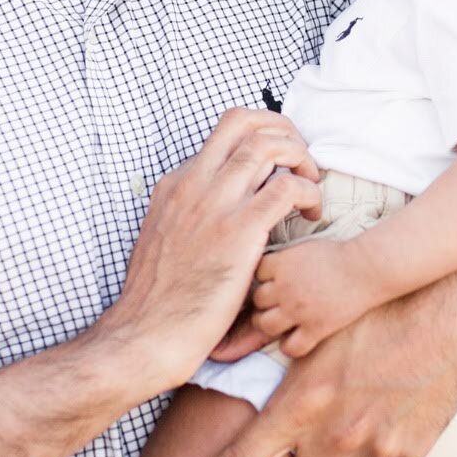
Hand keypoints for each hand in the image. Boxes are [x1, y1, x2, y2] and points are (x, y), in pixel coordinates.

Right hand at [104, 109, 323, 387]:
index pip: (224, 133)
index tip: (279, 163)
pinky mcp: (238, 231)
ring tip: (310, 187)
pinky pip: (287, 188)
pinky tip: (312, 214)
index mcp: (175, 183)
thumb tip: (209, 216)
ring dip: (300, 158)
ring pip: (268, 145)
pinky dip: (308, 193)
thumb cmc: (157, 301)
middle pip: (244, 121)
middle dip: (283, 131)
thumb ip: (186, 216)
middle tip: (300, 162)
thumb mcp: (162, 239)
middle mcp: (193, 183)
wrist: (145, 335)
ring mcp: (214, 204)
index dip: (261, 138)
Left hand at [165, 294, 456, 456]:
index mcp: (301, 403)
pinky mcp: (408, 453)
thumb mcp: (314, 330)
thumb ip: (268, 353)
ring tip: (352, 417)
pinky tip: (384, 412)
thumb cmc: (371, 310)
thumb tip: (221, 353)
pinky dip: (374, 452)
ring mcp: (374, 448)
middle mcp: (334, 434)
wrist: (446, 310)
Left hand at [251, 240, 374, 358]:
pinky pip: (290, 347)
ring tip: (280, 322)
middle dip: (265, 302)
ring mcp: (299, 310)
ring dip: (269, 324)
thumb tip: (266, 271)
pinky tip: (295, 339)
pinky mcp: (316, 328)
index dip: (264, 278)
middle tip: (276, 303)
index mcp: (283, 263)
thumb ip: (283, 259)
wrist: (367, 269)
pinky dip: (289, 346)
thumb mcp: (305, 248)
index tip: (273, 281)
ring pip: (265, 325)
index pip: (256, 274)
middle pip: (257, 300)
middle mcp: (286, 287)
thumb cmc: (339, 255)